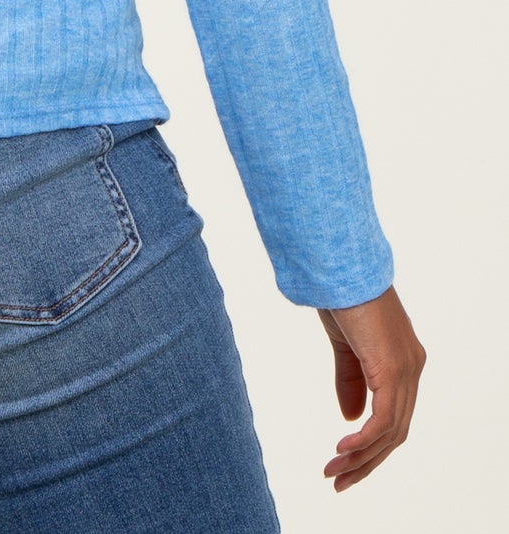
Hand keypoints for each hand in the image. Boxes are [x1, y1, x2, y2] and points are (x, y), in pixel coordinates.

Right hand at [318, 286, 424, 490]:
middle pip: (395, 433)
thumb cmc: (340, 296)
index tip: (344, 463)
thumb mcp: (345, 345)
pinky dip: (363, 440)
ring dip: (360, 457)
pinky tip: (342, 449)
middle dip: (366, 461)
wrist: (339, 266)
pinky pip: (383, 420)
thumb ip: (351, 380)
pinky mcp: (392, 369)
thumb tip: (350, 418)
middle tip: (338, 480)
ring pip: (390, 432)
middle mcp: (412, 369)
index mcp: (404, 362)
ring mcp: (406, 370)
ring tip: (333, 471)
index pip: (394, 417)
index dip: (371, 445)